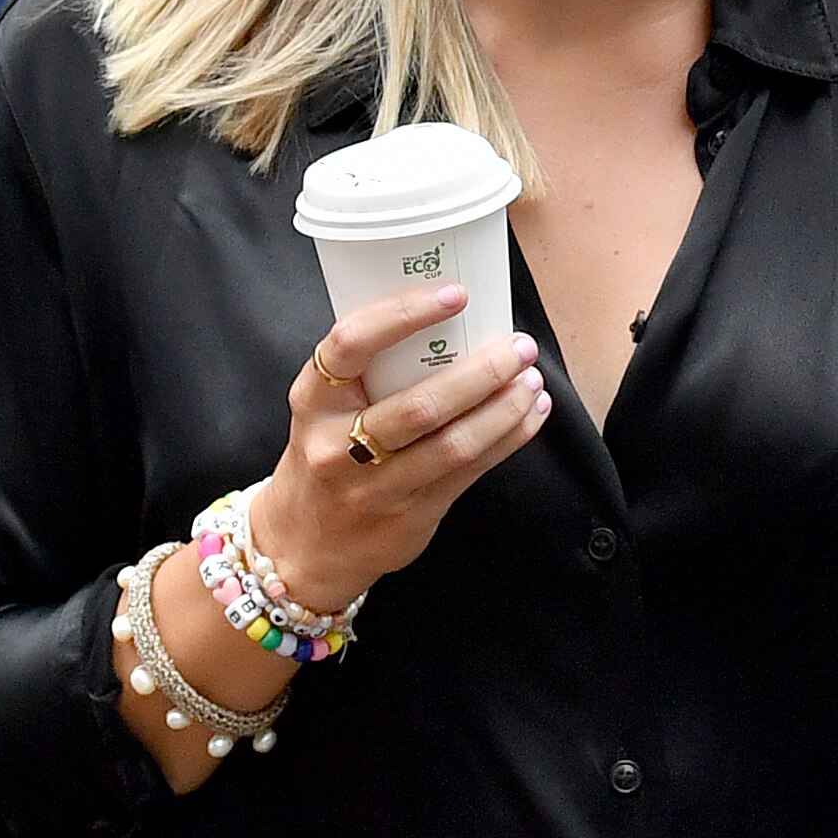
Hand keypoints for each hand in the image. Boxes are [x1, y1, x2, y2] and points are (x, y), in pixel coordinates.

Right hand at [245, 285, 550, 612]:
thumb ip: (371, 370)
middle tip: (519, 345)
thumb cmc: (328, 452)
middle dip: (481, 372)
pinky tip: (531, 414)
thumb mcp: (324, 408)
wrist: (304, 543)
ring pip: (453, 445)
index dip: (404, 315)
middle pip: (420, 405)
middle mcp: (336, 446)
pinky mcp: (410, 515)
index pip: (350, 344)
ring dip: (504, 408)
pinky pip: (469, 472)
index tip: (456, 294)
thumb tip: (455, 315)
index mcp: (312, 400)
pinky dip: (508, 438)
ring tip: (532, 380)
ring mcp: (373, 487)